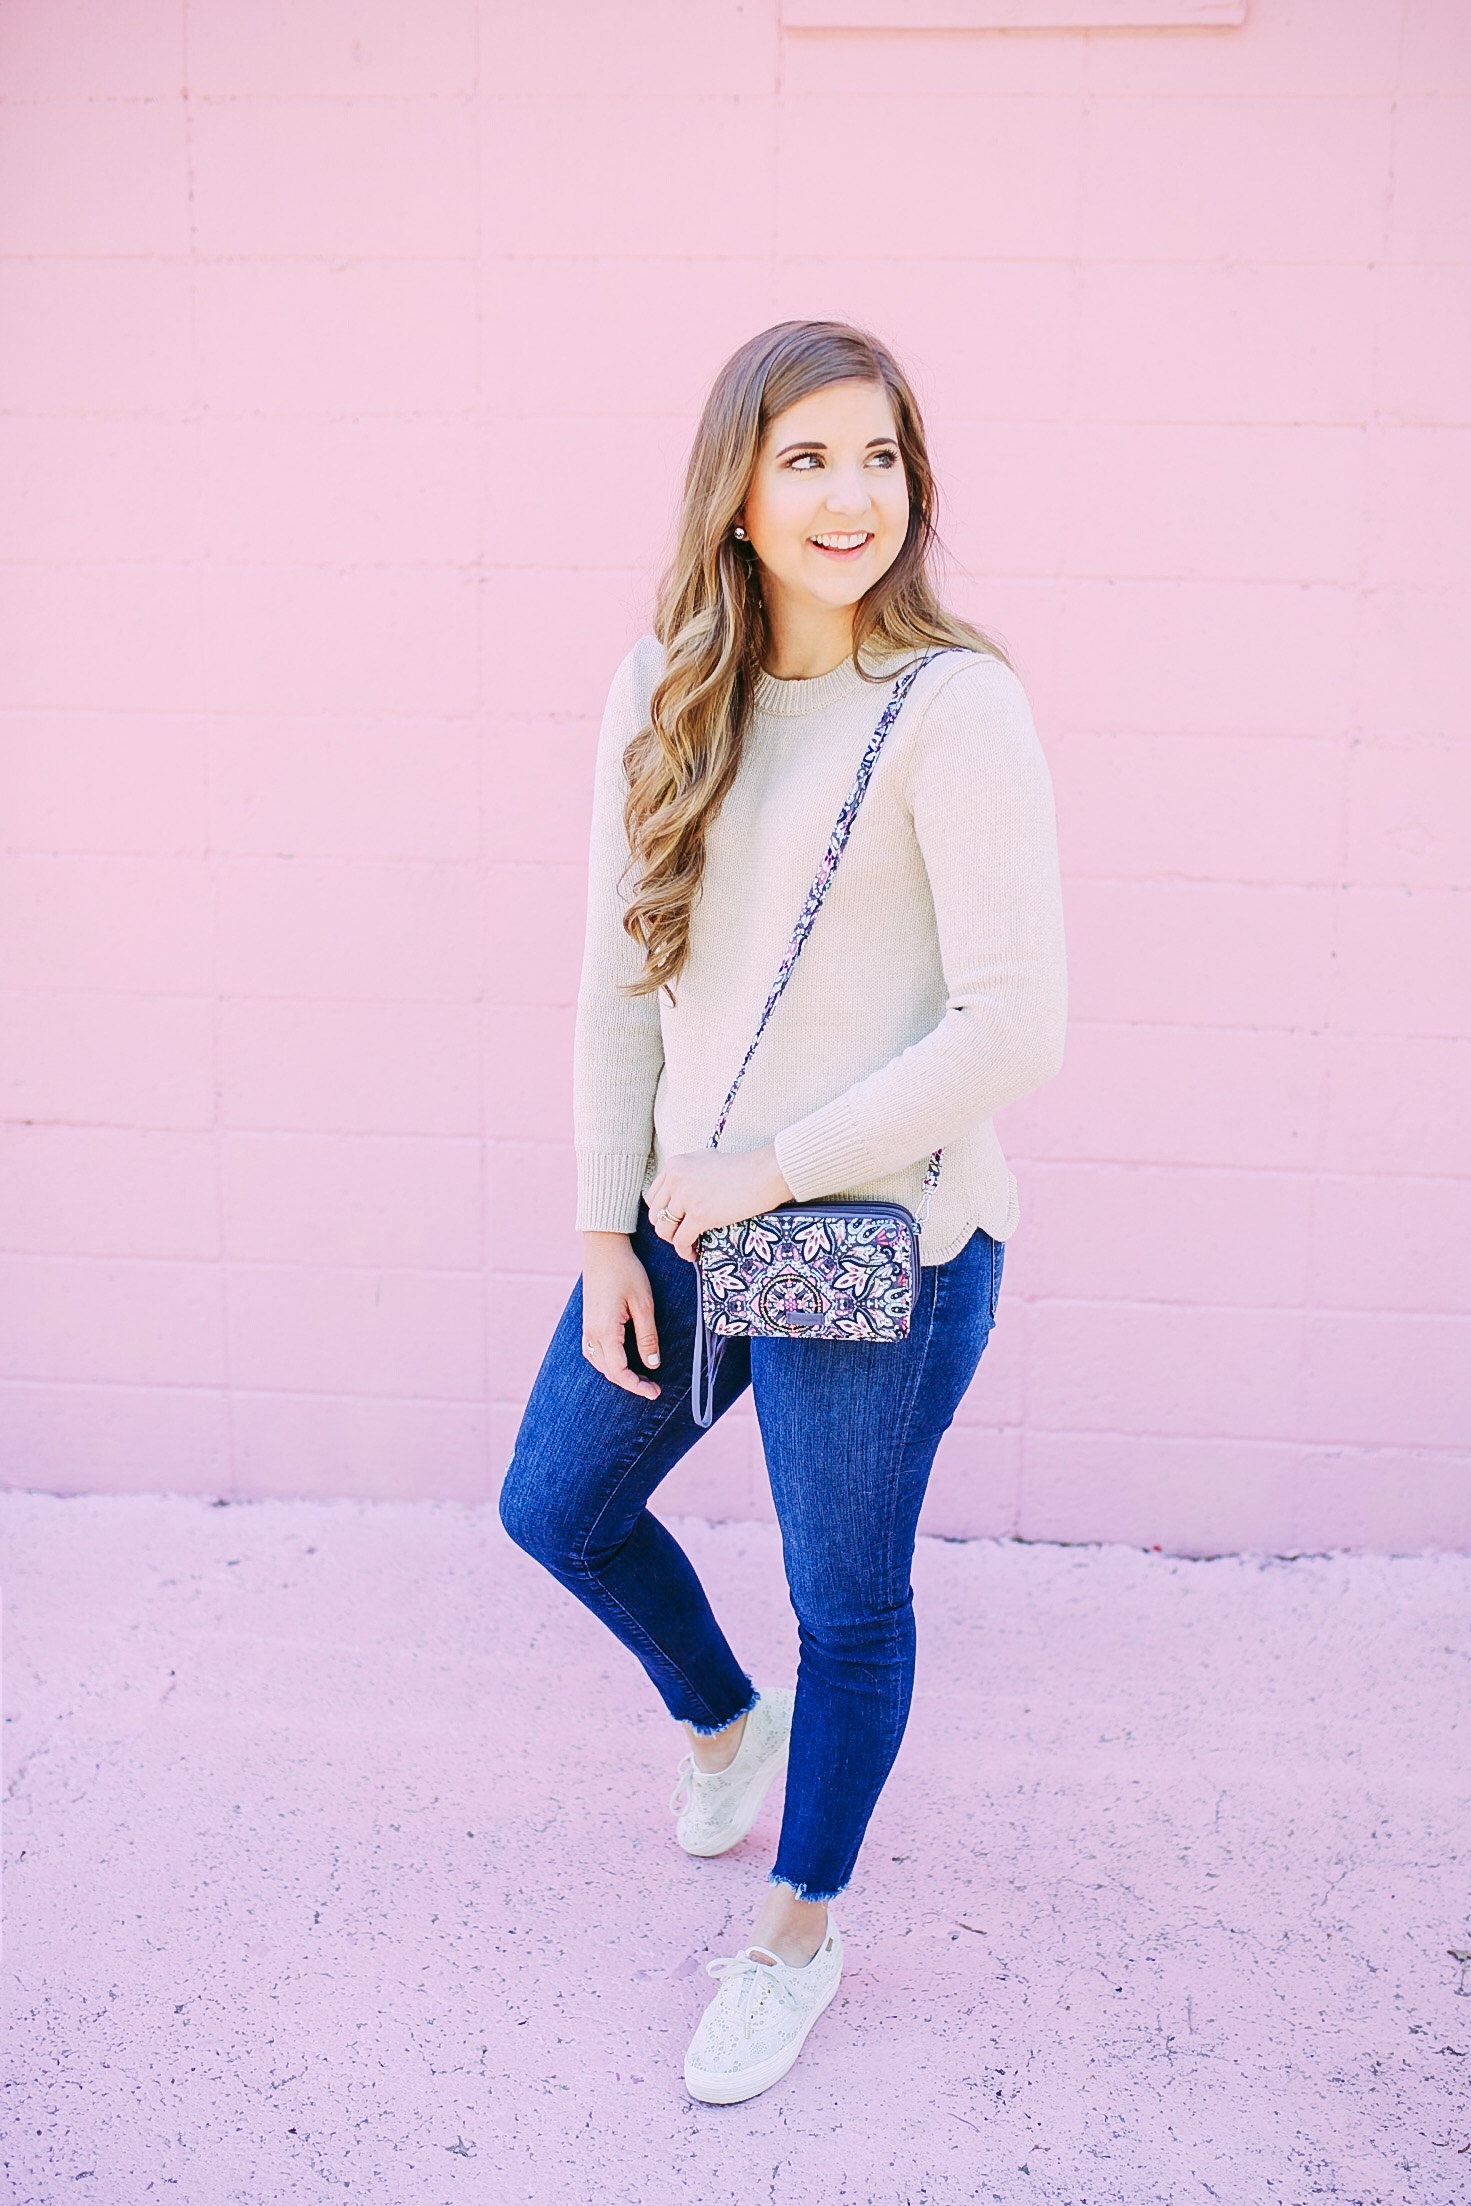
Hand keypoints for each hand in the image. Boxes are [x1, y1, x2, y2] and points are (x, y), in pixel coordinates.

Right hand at [580, 1233, 660, 1398]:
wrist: (604, 1249)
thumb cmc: (626, 1272)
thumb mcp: (644, 1304)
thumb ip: (647, 1336)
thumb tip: (653, 1364)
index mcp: (606, 1330)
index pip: (619, 1371)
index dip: (636, 1386)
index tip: (654, 1392)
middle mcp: (592, 1333)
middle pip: (608, 1372)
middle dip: (630, 1383)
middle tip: (653, 1387)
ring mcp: (587, 1328)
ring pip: (600, 1364)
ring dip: (618, 1374)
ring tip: (640, 1376)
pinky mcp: (588, 1322)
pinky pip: (594, 1352)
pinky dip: (608, 1363)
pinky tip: (622, 1360)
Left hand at [646, 1145, 792, 1262]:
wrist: (764, 1174)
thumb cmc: (742, 1169)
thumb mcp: (705, 1160)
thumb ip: (687, 1173)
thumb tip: (677, 1192)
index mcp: (675, 1165)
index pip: (653, 1196)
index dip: (661, 1213)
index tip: (673, 1221)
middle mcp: (676, 1179)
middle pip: (656, 1214)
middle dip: (667, 1228)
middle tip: (680, 1235)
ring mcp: (686, 1197)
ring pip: (665, 1229)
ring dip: (674, 1241)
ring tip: (687, 1245)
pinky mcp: (700, 1214)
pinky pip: (681, 1240)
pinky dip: (685, 1250)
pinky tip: (694, 1253)